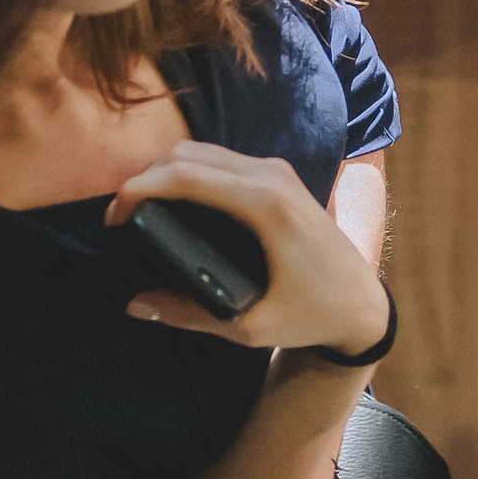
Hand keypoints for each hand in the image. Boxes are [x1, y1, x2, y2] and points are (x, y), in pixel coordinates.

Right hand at [107, 143, 388, 353]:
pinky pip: (221, 160)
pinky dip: (188, 172)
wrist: (363, 303)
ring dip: (164, 171)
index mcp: (266, 206)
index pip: (187, 175)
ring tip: (138, 209)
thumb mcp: (250, 327)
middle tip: (119, 218)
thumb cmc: (313, 315)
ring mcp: (277, 172)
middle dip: (145, 177)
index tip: (114, 219)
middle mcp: (272, 177)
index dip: (140, 188)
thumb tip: (135, 305)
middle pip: (189, 154)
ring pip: (203, 151)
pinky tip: (171, 200)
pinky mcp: (278, 177)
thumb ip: (189, 315)